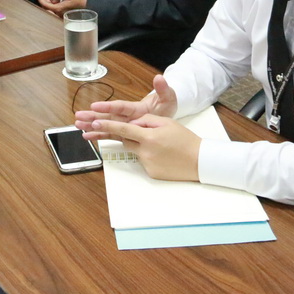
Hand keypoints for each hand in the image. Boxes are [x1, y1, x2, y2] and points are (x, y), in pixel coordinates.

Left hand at [35, 0, 88, 15]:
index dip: (41, 0)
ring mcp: (63, 14)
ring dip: (48, 5)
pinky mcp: (66, 14)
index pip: (47, 6)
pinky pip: (56, 11)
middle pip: (48, 10)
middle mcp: (60, 13)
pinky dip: (53, 6)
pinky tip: (54, 2)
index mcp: (60, 8)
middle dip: (43, 3)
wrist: (90, 3)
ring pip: (52, 11)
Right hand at [74, 75, 178, 132]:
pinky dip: (99, 136)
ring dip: (91, 125)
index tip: (95, 106)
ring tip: (78, 126)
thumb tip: (159, 78)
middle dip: (93, 116)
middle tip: (78, 116)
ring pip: (105, 124)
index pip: (119, 107)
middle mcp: (127, 116)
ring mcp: (124, 124)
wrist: (167, 118)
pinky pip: (110, 134)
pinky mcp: (125, 132)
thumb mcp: (168, 97)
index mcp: (135, 107)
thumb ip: (163, 89)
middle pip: (107, 116)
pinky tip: (87, 137)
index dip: (107, 106)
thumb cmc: (165, 106)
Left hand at [85, 114, 200, 181]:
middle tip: (148, 133)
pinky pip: (143, 161)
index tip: (94, 123)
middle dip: (130, 135)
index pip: (122, 129)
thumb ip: (146, 120)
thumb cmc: (185, 140)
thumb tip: (132, 123)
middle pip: (126, 140)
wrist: (199, 161)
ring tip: (161, 146)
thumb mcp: (167, 122)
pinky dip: (149, 156)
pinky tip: (164, 156)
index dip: (106, 125)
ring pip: (135, 150)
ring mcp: (147, 164)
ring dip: (141, 145)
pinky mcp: (150, 173)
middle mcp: (145, 151)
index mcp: (149, 136)